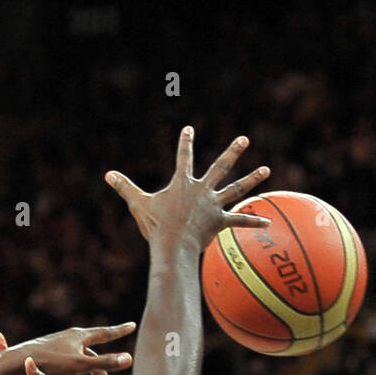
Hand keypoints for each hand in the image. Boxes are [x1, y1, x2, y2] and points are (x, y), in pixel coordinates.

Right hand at [105, 127, 270, 250]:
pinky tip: (268, 223)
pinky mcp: (220, 221)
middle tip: (244, 139)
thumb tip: (107, 175)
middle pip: (221, 167)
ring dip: (252, 179)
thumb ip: (124, 187)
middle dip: (233, 151)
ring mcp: (213, 205)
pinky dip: (253, 222)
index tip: (189, 129)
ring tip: (266, 169)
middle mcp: (202, 190)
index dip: (185, 142)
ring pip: (237, 189)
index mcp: (183, 183)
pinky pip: (240, 221)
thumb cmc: (155, 226)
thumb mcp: (138, 204)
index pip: (183, 157)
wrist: (172, 245)